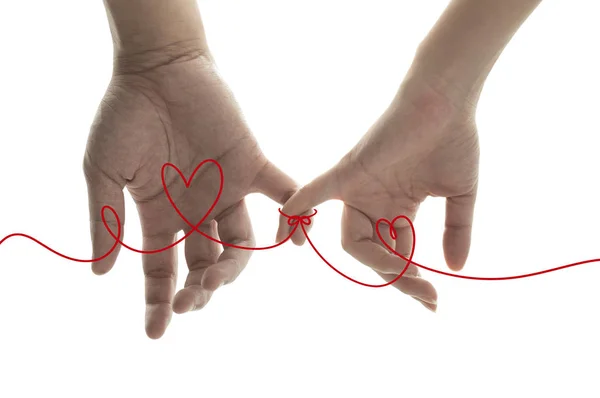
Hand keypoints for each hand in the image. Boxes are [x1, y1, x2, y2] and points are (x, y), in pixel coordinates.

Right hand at [84, 52, 298, 338]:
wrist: (158, 69)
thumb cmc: (125, 117)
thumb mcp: (104, 172)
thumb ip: (106, 220)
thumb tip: (100, 273)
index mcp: (161, 216)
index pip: (162, 271)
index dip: (159, 302)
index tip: (158, 332)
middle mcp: (196, 211)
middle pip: (204, 265)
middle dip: (199, 290)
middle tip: (193, 299)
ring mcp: (226, 191)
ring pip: (242, 244)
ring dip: (233, 268)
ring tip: (217, 276)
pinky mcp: (252, 165)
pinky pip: (283, 193)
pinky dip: (295, 216)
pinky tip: (298, 240)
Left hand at [277, 75, 479, 310]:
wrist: (447, 101)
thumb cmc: (454, 140)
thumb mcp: (459, 196)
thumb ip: (456, 231)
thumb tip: (457, 270)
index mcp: (397, 210)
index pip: (396, 255)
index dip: (411, 280)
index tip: (432, 299)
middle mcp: (374, 203)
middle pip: (372, 255)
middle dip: (397, 278)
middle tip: (425, 294)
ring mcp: (360, 190)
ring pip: (353, 242)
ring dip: (378, 263)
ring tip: (406, 272)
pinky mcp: (349, 171)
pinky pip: (318, 192)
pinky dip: (301, 205)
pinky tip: (290, 223)